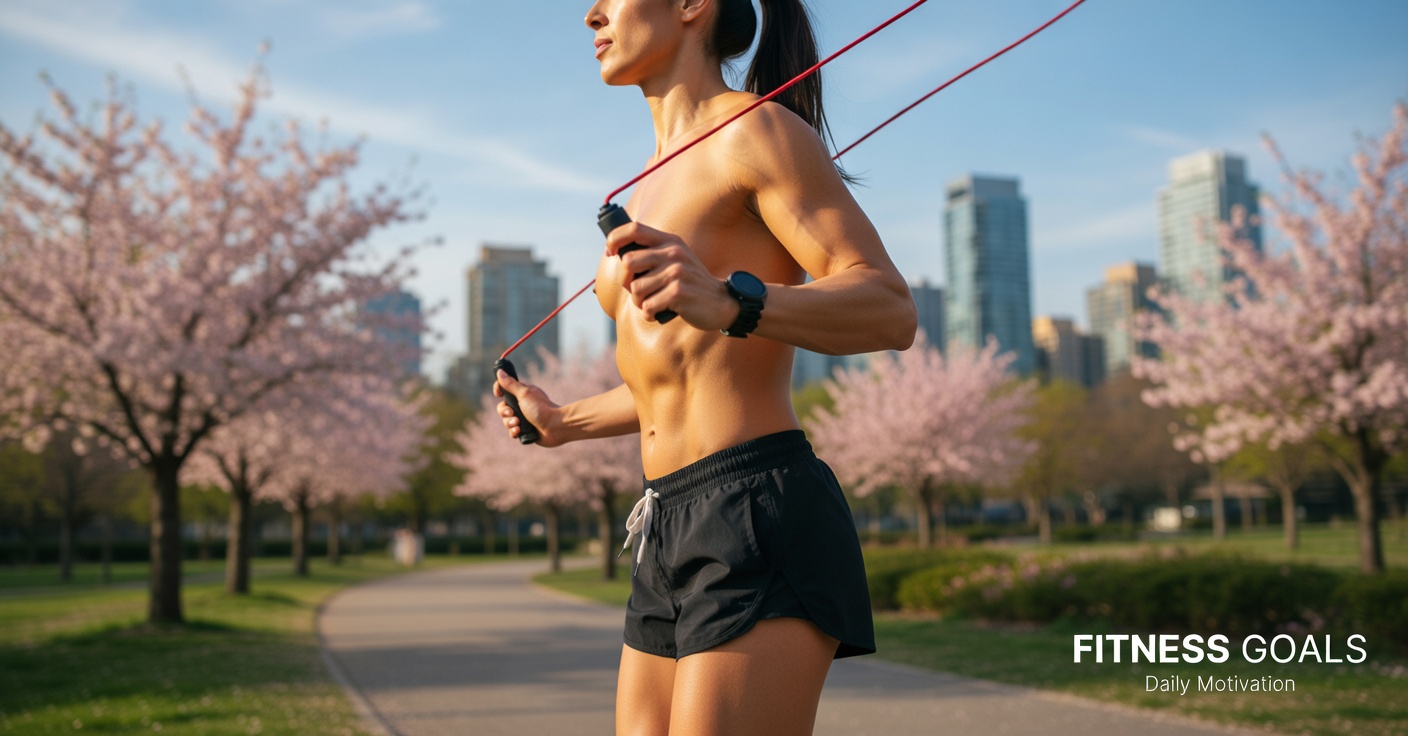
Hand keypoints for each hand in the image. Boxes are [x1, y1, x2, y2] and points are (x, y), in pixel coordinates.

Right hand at [495, 369, 565, 446]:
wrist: (555, 427)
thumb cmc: (541, 408)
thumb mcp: (524, 393)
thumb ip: (510, 384)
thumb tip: (500, 372)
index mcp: (522, 394)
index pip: (505, 389)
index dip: (499, 391)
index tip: (498, 394)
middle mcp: (522, 405)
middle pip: (502, 408)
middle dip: (505, 412)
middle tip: (512, 413)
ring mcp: (523, 418)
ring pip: (506, 421)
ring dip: (509, 423)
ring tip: (518, 424)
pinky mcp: (525, 430)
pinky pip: (512, 432)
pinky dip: (514, 432)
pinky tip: (519, 431)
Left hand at [605, 221, 740, 329]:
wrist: (721, 303)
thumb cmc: (690, 285)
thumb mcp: (675, 262)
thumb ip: (653, 255)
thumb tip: (618, 256)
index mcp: (670, 241)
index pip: (635, 228)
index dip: (615, 238)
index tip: (610, 253)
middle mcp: (674, 252)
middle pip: (628, 262)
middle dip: (627, 282)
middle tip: (638, 291)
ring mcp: (677, 272)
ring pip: (635, 289)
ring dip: (639, 302)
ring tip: (653, 304)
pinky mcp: (678, 292)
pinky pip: (647, 306)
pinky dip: (649, 314)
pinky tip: (660, 313)